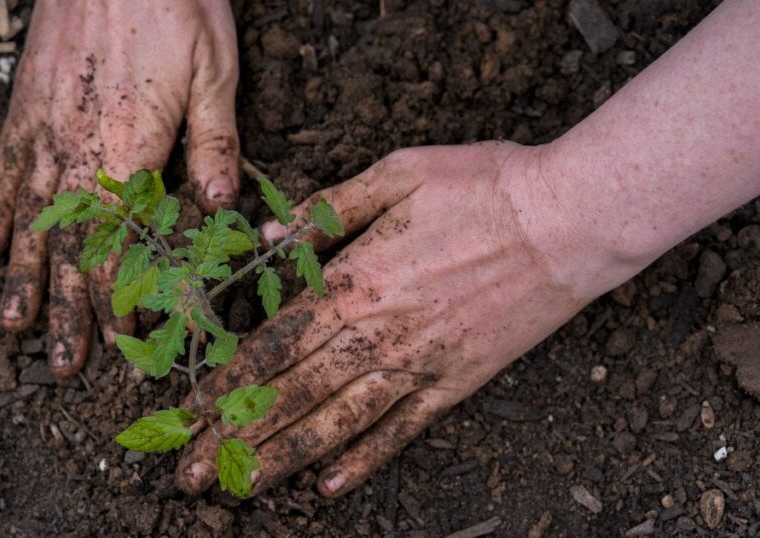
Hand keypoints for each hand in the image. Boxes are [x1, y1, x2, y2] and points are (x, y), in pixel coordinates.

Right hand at [0, 0, 240, 376]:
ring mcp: (42, 128)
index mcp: (130, 149)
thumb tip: (218, 204)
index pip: (124, 243)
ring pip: (29, 218)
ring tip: (13, 326)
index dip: (123, 298)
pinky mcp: (24, 106)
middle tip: (64, 364)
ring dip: (22, 277)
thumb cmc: (174, 4)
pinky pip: (3, 171)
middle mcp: (77, 149)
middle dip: (70, 309)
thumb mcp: (215, 71)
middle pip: (70, 245)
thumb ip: (212, 143)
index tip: (126, 344)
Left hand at [174, 142, 639, 496]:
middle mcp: (379, 334)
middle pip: (292, 393)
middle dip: (235, 434)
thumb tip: (268, 239)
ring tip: (242, 487)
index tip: (190, 410)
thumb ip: (329, 209)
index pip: (273, 343)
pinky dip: (365, 460)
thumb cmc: (484, 186)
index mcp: (356, 282)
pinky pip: (402, 430)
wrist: (570, 221)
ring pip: (337, 423)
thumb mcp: (398, 173)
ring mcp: (419, 364)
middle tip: (190, 470)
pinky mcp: (457, 382)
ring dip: (284, 457)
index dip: (226, 380)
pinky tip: (331, 486)